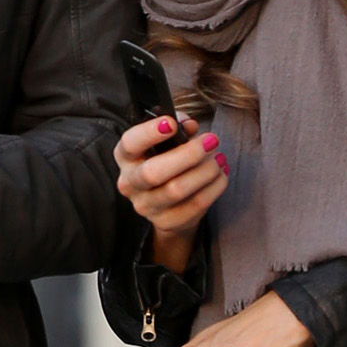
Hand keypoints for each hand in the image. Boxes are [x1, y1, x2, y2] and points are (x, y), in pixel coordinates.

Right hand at [115, 114, 228, 271]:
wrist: (168, 202)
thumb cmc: (167, 160)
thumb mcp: (168, 140)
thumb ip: (178, 126)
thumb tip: (190, 125)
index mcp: (125, 157)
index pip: (129, 144)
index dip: (148, 133)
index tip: (171, 124)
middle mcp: (129, 183)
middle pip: (153, 172)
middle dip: (188, 154)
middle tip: (211, 140)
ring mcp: (146, 206)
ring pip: (177, 190)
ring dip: (205, 171)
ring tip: (219, 158)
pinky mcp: (166, 222)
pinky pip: (195, 205)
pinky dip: (214, 187)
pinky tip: (221, 174)